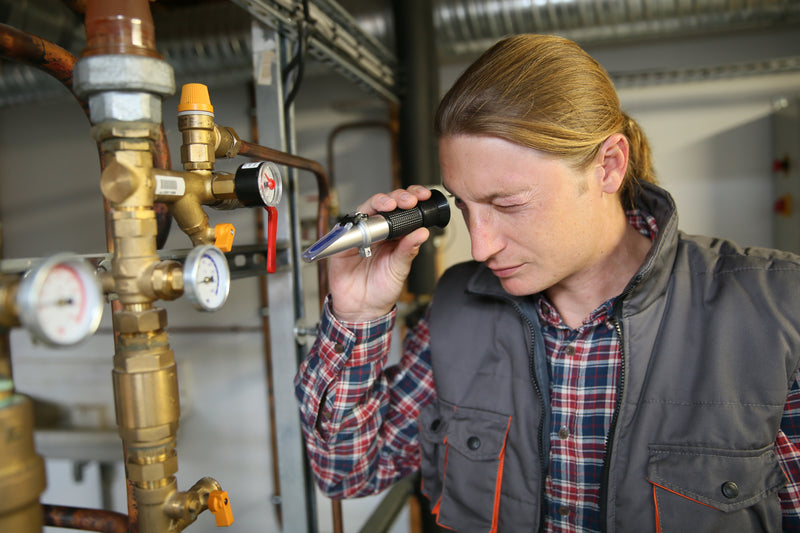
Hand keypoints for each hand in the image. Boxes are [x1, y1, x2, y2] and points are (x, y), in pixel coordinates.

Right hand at [328, 185, 432, 321]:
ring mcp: (359, 234)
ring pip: (366, 208)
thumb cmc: (382, 289)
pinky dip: (355, 224)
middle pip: (385, 203)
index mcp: (394, 235)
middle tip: (409, 201)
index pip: (403, 209)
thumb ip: (409, 250)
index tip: (423, 196)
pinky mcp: (343, 242)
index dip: (412, 198)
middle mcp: (377, 231)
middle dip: (398, 197)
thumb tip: (422, 232)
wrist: (363, 309)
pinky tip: (366, 225)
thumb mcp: (400, 269)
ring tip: (391, 206)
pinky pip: (347, 227)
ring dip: (379, 203)